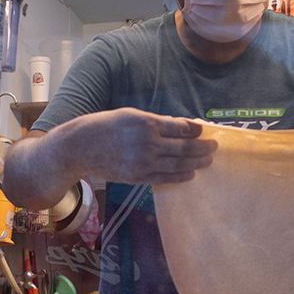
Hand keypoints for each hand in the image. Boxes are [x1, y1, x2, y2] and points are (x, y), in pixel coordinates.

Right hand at [4, 108, 216, 209]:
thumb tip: (178, 126)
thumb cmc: (103, 127)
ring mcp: (143, 162)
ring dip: (196, 163)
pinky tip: (190, 174)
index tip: (204, 130)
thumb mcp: (129, 115)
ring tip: (208, 161)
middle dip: (202, 147)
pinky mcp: (137, 177)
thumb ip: (154, 122)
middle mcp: (148, 143)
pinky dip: (180, 176)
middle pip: (184, 147)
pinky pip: (164, 177)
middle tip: (215, 147)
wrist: (79, 148)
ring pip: (178, 164)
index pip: (180, 127)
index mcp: (146, 123)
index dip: (195, 130)